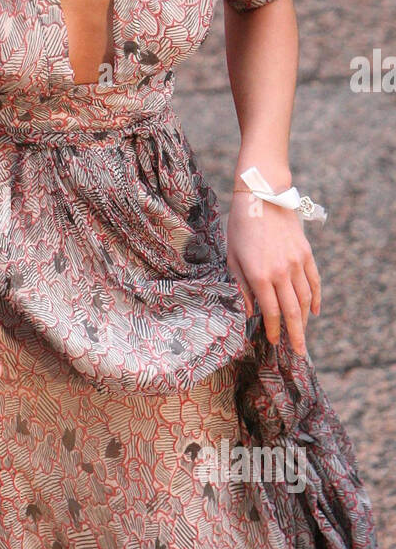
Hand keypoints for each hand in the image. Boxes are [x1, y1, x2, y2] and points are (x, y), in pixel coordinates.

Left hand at [226, 196, 320, 356]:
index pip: (271, 312)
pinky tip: (314, 311)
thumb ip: (241, 287)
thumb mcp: (232, 257)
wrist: (262, 196)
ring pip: (306, 299)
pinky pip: (314, 281)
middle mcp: (281, 272)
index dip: (272, 330)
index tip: (272, 341)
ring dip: (305, 320)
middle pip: (292, 311)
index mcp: (259, 275)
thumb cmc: (240, 227)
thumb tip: (250, 312)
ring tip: (302, 334)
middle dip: (295, 334)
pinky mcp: (306, 253)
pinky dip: (316, 298)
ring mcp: (297, 263)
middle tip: (297, 352)